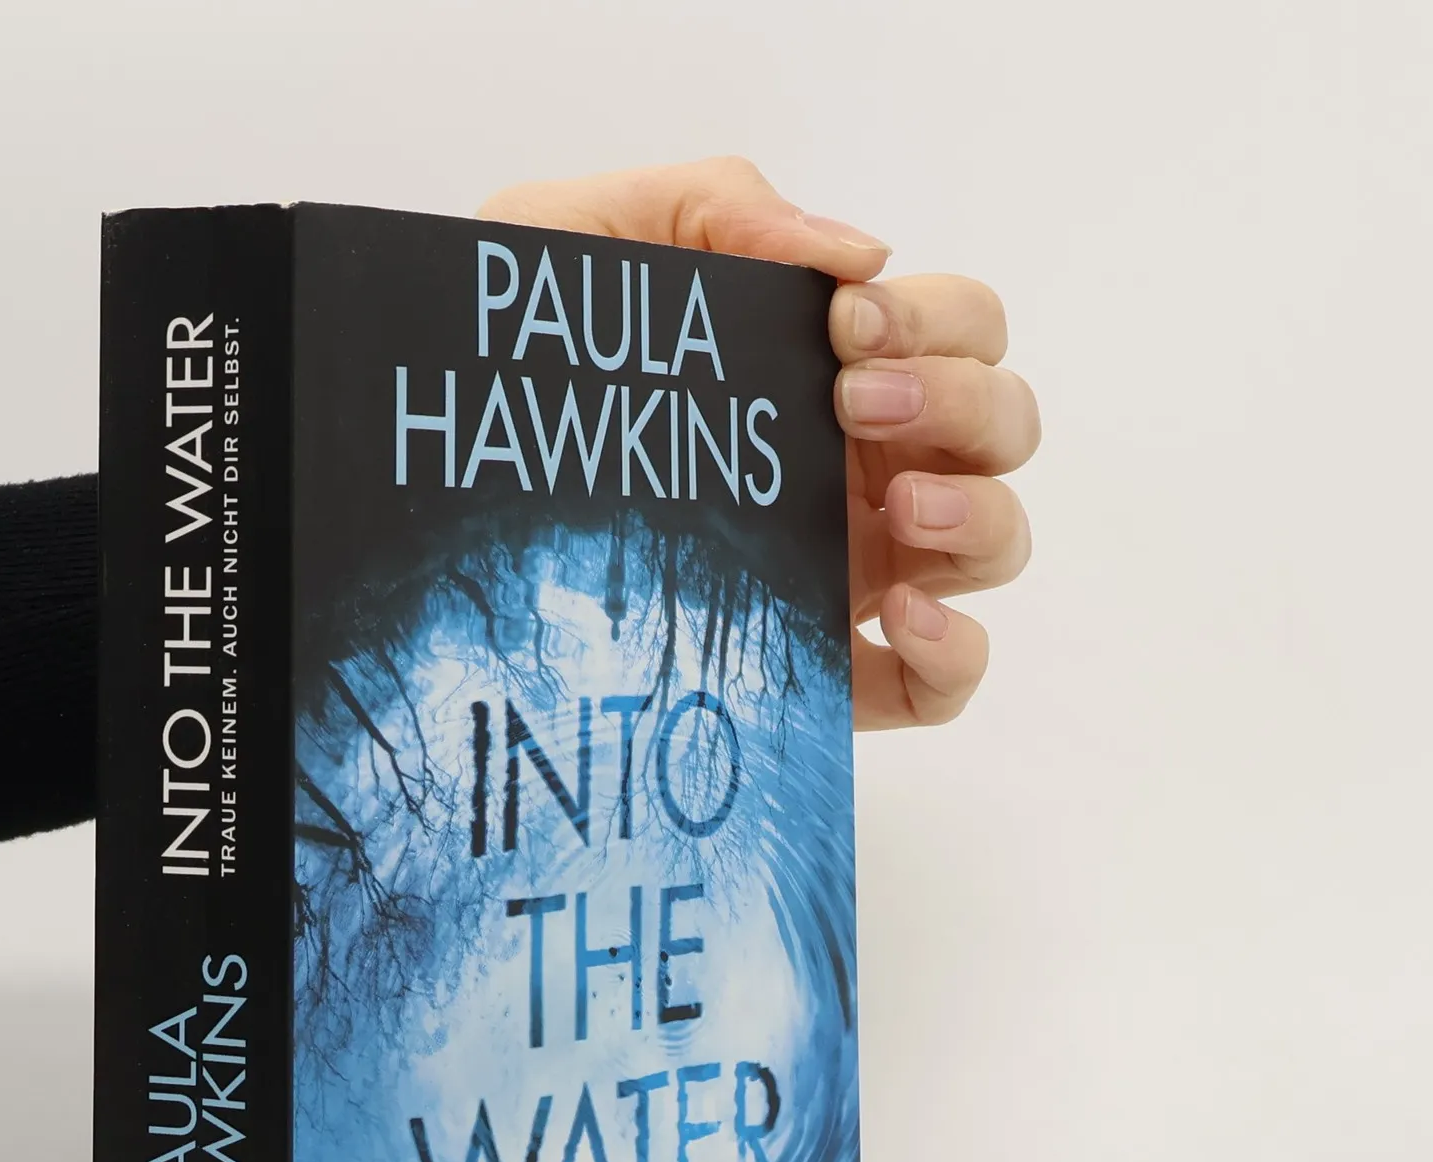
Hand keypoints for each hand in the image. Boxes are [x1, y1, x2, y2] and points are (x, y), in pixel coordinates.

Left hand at [480, 158, 1037, 728]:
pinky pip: (939, 685)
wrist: (430, 463)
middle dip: (961, 402)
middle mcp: (856, 468)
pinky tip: (902, 617)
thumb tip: (861, 256)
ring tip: (899, 506)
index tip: (846, 327)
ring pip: (994, 544)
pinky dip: (958, 652)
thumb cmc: (510, 354)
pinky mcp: (821, 672)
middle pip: (1002, 427)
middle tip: (857, 405)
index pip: (961, 328)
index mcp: (824, 371)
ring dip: (981, 515)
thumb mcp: (595, 233)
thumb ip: (722, 205)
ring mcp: (847, 571)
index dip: (939, 320)